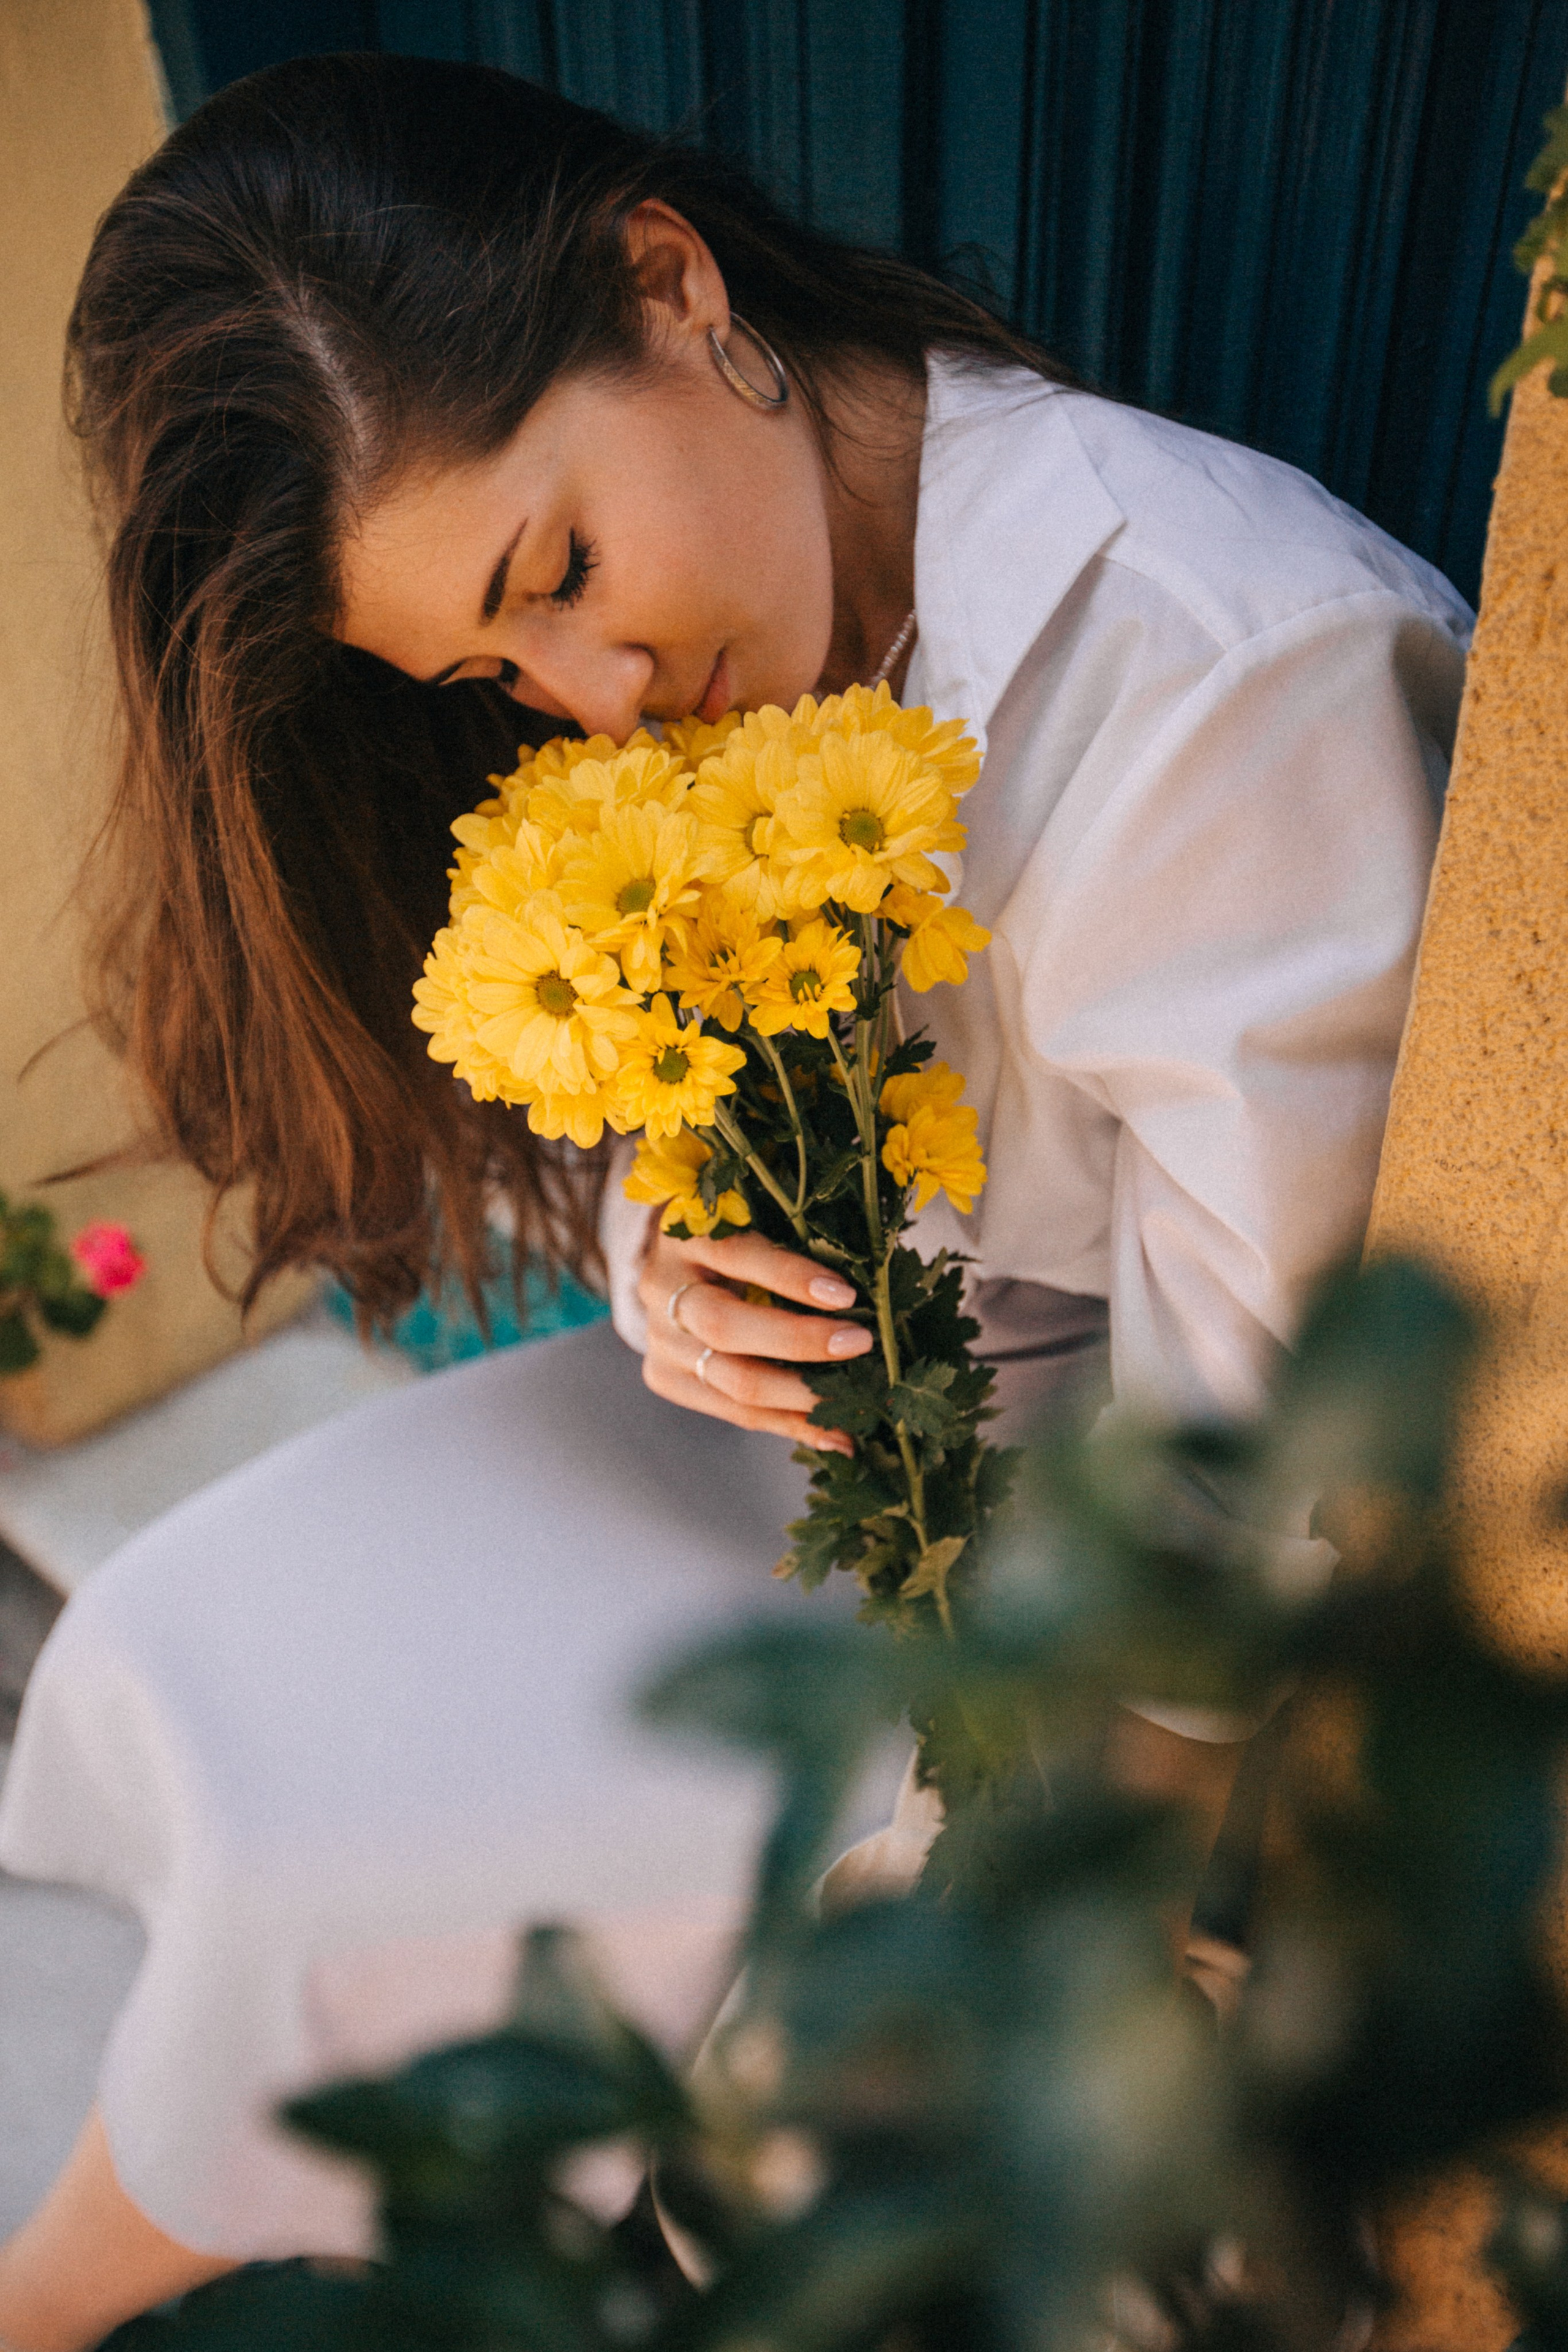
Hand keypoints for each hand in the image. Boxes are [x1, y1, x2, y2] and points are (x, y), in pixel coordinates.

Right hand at [637, 1226, 872, 1453]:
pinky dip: (792, 1425)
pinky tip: (838, 1437)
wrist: (673, 1264)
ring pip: (731, 1381)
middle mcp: (661, 1288)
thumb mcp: (755, 1219)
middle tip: (859, 1344)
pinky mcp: (666, 1378)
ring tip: (857, 1404)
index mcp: (684, 1234)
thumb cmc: (737, 1234)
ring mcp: (659, 1340)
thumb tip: (868, 1288)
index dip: (790, 1277)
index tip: (845, 1295)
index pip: (735, 1256)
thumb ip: (795, 1239)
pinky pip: (734, 1412)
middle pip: (723, 1326)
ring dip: (802, 1396)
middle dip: (798, 1341)